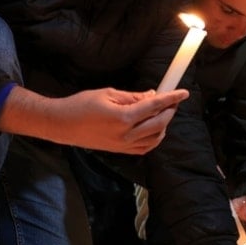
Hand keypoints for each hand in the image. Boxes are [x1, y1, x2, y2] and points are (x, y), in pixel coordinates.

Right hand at [0, 86, 188, 154]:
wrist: (62, 125)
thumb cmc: (81, 105)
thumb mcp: (108, 94)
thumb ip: (133, 97)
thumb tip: (152, 96)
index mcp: (123, 117)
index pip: (154, 106)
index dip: (171, 98)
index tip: (183, 93)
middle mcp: (126, 134)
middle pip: (159, 124)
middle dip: (169, 111)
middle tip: (172, 101)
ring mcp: (123, 145)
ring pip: (155, 138)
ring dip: (163, 125)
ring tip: (162, 113)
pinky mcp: (120, 151)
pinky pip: (145, 148)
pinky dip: (154, 138)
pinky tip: (153, 128)